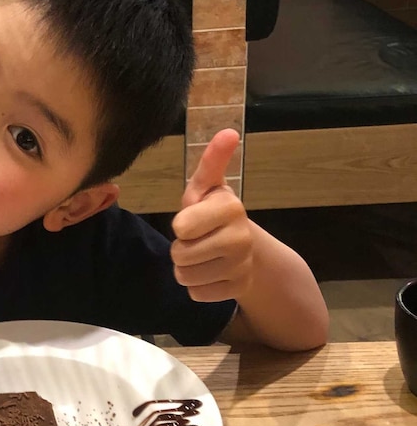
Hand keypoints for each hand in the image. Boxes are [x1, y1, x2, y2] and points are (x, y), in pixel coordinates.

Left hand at [171, 129, 251, 301]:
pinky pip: (196, 293)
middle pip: (180, 255)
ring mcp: (242, 266)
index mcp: (230, 208)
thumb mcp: (207, 187)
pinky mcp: (238, 289)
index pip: (182, 227)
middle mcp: (240, 237)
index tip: (193, 221)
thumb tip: (229, 132)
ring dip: (186, 269)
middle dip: (180, 249)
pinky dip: (198, 286)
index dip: (181, 226)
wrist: (246, 248)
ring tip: (201, 256)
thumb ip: (212, 161)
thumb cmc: (213, 213)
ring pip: (186, 277)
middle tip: (195, 240)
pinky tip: (211, 273)